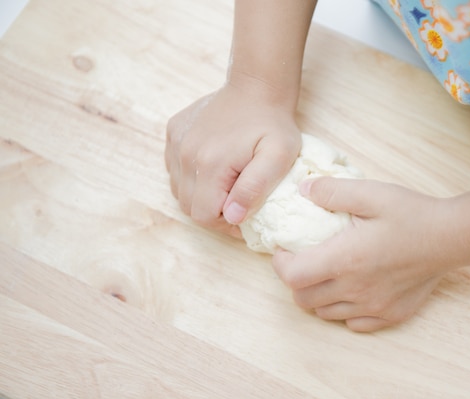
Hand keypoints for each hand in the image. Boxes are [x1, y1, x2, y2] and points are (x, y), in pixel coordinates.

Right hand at [165, 84, 300, 235]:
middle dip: (213, 211)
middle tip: (237, 200)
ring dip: (201, 194)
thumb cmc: (273, 124)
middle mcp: (185, 154)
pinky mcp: (173, 131)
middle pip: (188, 206)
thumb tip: (231, 216)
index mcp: (210, 164)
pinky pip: (174, 168)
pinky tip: (214, 165)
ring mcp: (176, 141)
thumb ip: (254, 189)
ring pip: (179, 190)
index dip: (224, 223)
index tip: (244, 214)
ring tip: (227, 182)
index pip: (203, 216)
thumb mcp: (278, 158)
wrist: (257, 87)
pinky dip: (191, 176)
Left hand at [272, 178, 458, 331]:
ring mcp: (373, 306)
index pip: (292, 276)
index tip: (284, 249)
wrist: (452, 237)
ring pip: (326, 313)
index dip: (280, 264)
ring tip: (328, 274)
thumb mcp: (371, 192)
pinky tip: (354, 290)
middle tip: (304, 260)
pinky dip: (345, 310)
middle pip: (304, 299)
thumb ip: (332, 191)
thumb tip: (302, 189)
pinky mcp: (391, 314)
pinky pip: (354, 323)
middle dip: (296, 280)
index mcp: (345, 260)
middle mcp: (355, 290)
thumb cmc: (412, 213)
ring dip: (318, 296)